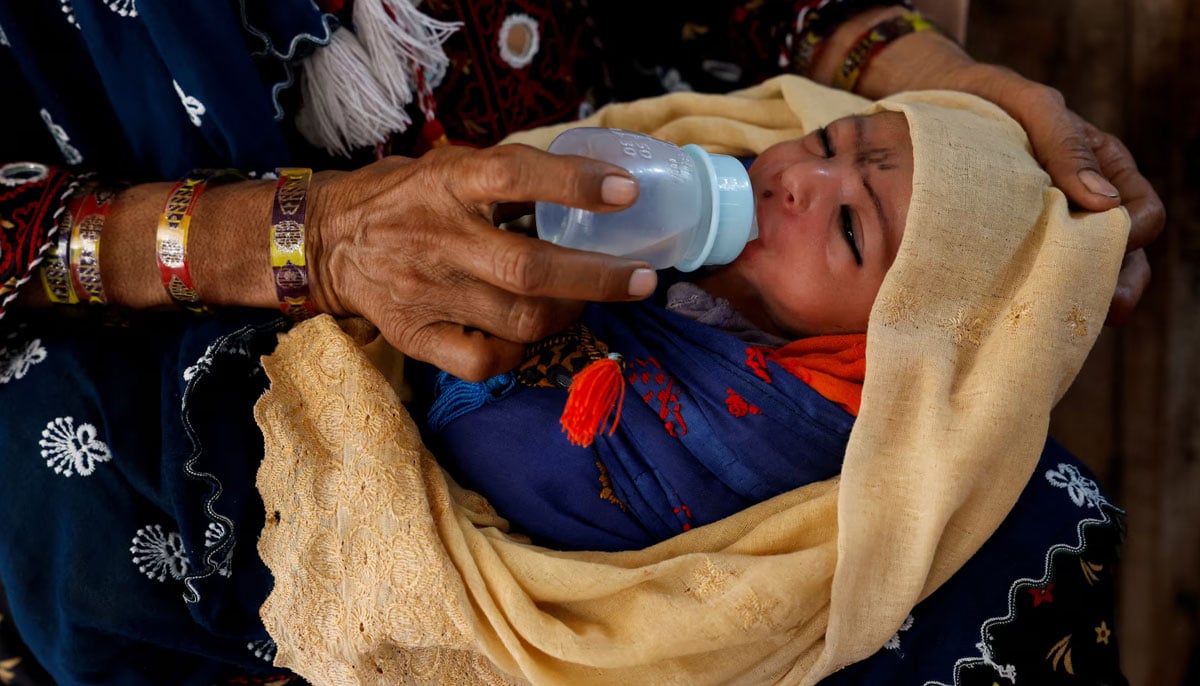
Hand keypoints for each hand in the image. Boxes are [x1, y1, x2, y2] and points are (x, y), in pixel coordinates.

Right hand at [306, 144, 653, 380]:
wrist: (327, 240)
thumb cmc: (404, 197)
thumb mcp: (447, 166)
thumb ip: (506, 177)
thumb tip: (591, 184)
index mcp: (448, 183)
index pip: (515, 175)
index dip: (574, 183)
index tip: (625, 192)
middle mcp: (439, 238)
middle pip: (530, 268)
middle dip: (599, 277)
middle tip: (643, 278)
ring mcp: (427, 292)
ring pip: (519, 320)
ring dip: (568, 315)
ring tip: (584, 302)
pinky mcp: (415, 335)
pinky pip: (482, 361)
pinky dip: (519, 355)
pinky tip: (529, 338)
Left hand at [848, 27, 1165, 324]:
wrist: (930, 102)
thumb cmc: (988, 97)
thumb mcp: (1031, 106)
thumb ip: (1067, 145)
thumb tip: (1106, 201)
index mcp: (1103, 166)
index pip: (1141, 213)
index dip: (1132, 236)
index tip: (1105, 248)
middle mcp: (1083, 202)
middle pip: (1123, 255)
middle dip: (1118, 285)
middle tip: (1103, 313)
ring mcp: (1049, 225)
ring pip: (1081, 272)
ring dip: (1078, 296)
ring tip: (1058, 318)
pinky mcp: (1013, 242)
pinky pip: (1034, 273)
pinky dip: (1034, 292)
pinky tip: (1016, 308)